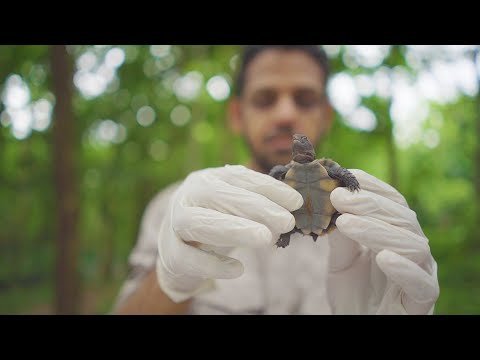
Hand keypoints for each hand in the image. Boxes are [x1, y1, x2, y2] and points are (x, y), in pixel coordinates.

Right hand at [156, 165, 303, 302]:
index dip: (269, 188)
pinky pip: (188, 257)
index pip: (240, 178)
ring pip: (199, 222)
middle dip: (256, 208)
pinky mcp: (170, 252)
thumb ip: (259, 206)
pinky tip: (238, 269)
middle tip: (286, 222)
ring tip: (265, 239)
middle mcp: (188, 195)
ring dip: (234, 229)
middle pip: (219, 196)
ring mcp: (174, 222)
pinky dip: (213, 264)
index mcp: (208, 179)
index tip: (296, 201)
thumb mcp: (235, 209)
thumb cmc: (215, 223)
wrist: (177, 248)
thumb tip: (295, 209)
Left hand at [327, 169, 438, 313]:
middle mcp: (413, 250)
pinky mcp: (421, 302)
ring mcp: (421, 274)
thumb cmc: (353, 293)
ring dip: (378, 230)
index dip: (373, 187)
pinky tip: (383, 257)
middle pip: (402, 218)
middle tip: (339, 197)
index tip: (348, 175)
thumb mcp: (340, 261)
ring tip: (346, 223)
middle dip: (369, 205)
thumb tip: (333, 203)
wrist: (358, 326)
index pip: (393, 202)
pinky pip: (422, 284)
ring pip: (413, 245)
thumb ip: (341, 237)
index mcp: (397, 235)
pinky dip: (404, 269)